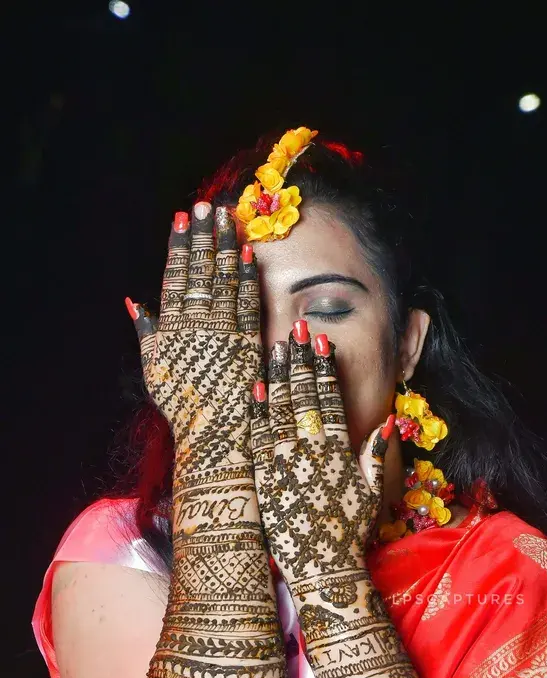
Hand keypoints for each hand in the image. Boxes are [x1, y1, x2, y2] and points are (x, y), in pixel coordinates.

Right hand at [127, 205, 260, 467]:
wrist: (214, 436)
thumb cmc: (182, 406)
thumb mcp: (154, 370)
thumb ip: (146, 333)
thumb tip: (133, 302)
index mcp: (170, 329)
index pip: (174, 278)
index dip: (178, 246)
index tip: (181, 219)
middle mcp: (194, 325)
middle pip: (199, 272)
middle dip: (202, 236)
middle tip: (206, 206)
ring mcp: (222, 332)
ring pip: (223, 281)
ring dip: (224, 246)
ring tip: (227, 218)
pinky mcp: (248, 342)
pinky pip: (247, 303)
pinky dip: (245, 278)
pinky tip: (246, 254)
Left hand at [250, 324, 393, 593]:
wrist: (323, 569)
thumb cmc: (350, 534)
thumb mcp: (372, 494)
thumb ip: (377, 455)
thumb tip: (390, 420)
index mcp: (339, 453)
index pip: (330, 401)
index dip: (325, 370)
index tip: (321, 344)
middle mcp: (311, 452)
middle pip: (305, 397)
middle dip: (301, 362)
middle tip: (297, 330)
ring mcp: (285, 463)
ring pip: (280, 410)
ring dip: (280, 376)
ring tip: (277, 348)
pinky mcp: (265, 478)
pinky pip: (259, 437)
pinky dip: (258, 411)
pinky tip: (256, 387)